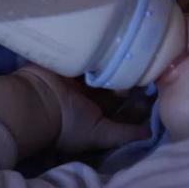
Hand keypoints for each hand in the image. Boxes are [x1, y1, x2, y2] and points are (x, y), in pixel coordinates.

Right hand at [15, 66, 150, 155]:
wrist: (36, 100)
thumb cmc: (69, 123)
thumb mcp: (99, 134)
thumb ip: (124, 135)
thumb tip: (149, 135)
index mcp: (91, 118)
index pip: (118, 111)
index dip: (134, 107)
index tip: (151, 98)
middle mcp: (86, 100)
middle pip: (113, 91)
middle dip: (130, 85)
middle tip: (147, 77)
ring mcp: (78, 81)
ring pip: (105, 73)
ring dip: (117, 70)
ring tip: (133, 64)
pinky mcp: (72, 63)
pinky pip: (91, 58)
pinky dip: (102, 56)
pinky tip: (117, 52)